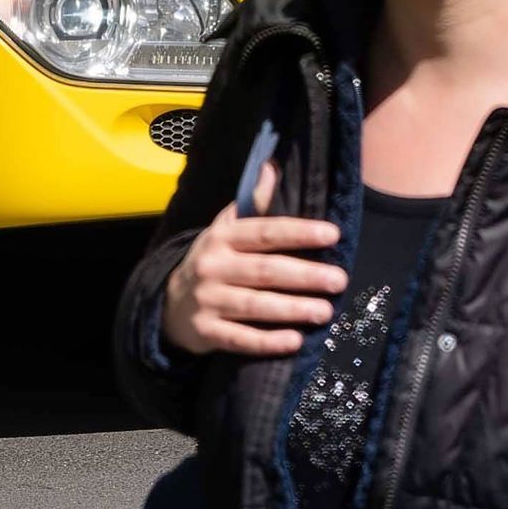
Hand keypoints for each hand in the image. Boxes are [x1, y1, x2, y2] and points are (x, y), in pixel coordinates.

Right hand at [163, 207, 346, 359]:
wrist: (168, 301)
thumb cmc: (213, 259)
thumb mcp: (226, 227)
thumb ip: (252, 202)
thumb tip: (272, 167)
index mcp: (222, 237)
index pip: (265, 232)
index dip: (299, 232)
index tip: (332, 234)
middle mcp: (213, 266)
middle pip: (265, 271)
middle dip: (305, 275)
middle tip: (339, 280)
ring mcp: (208, 301)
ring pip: (255, 306)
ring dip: (293, 309)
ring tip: (326, 311)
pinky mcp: (206, 332)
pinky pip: (240, 339)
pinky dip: (267, 342)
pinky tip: (294, 341)